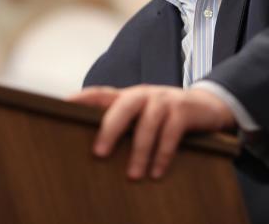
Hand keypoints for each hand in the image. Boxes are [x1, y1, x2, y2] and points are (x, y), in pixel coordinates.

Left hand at [68, 85, 235, 179]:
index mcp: (129, 96)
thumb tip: (94, 149)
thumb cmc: (166, 115)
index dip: (81, 98)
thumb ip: (123, 124)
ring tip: (133, 176)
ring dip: (140, 151)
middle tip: (99, 153)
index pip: (100, 93)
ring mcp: (165, 101)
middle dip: (110, 128)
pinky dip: (163, 154)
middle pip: (123, 106)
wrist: (207, 106)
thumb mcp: (143, 115)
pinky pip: (171, 133)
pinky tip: (157, 172)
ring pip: (148, 123)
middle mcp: (144, 94)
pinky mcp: (183, 111)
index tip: (61, 106)